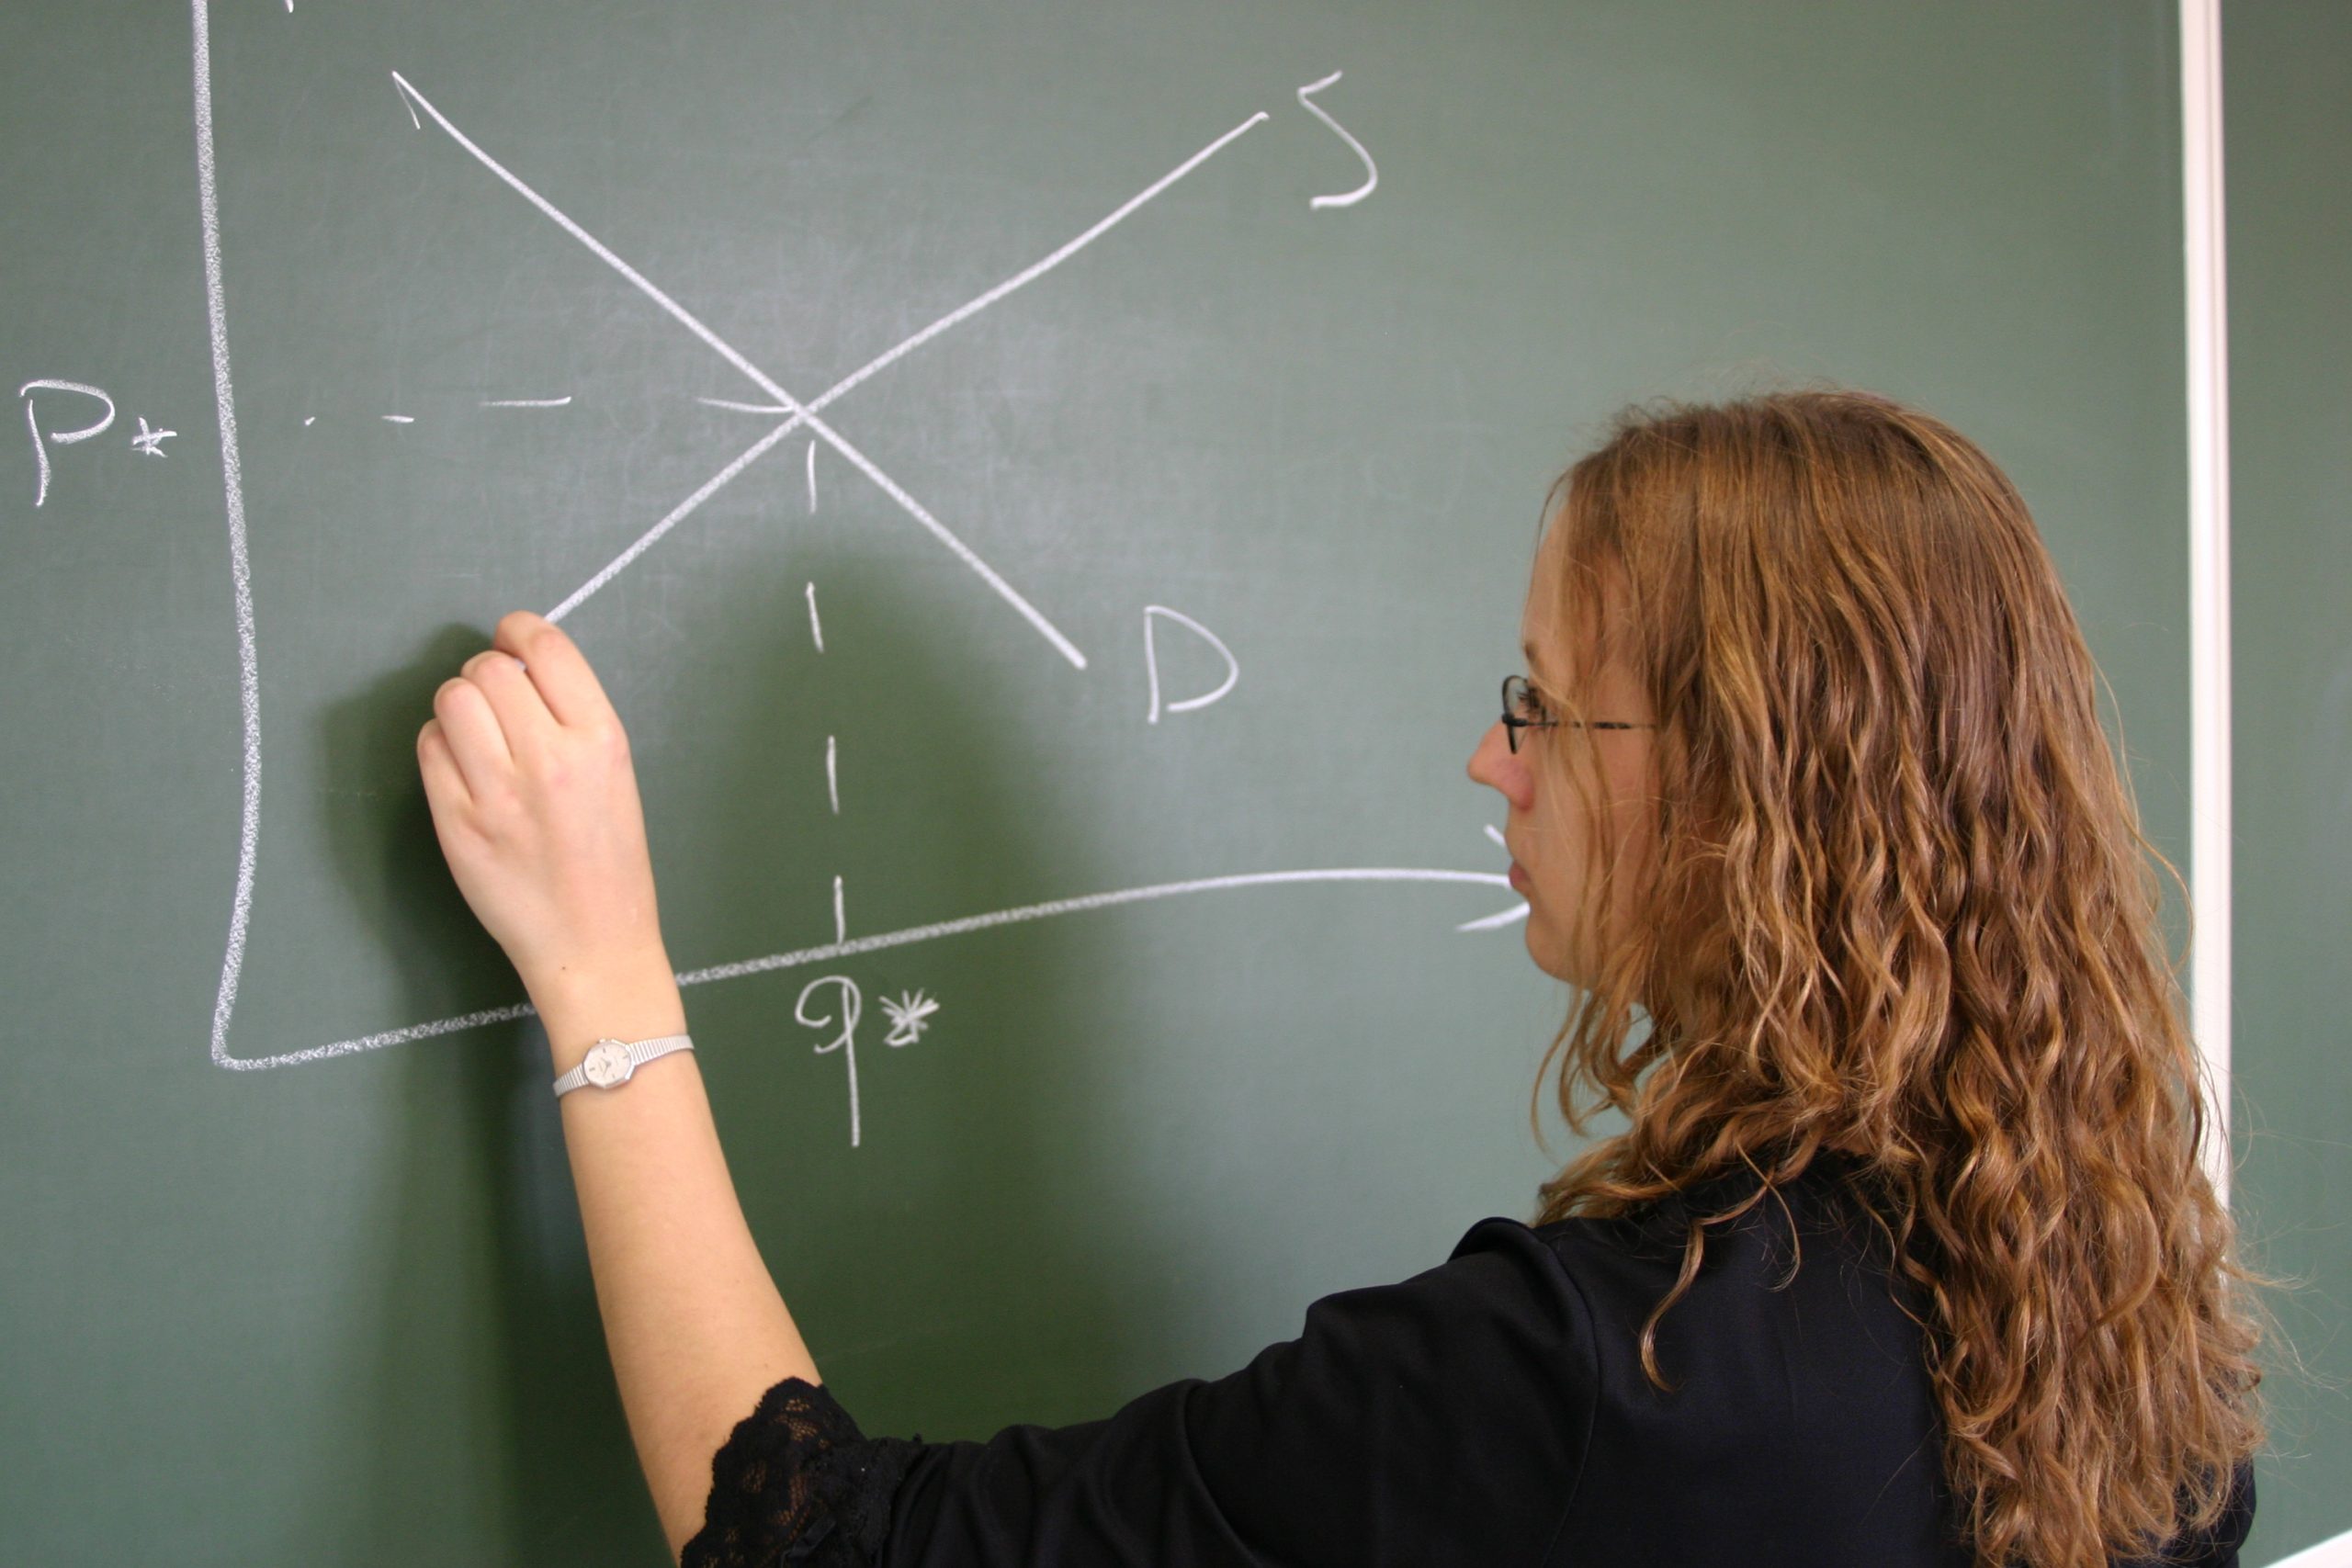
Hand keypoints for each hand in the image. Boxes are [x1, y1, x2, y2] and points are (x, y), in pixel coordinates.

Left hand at [416, 610, 671, 1001]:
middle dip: (488, 673)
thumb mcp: (616, 775)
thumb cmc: (610, 861)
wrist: (593, 942)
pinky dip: (439, 745)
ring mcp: (498, 792)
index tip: (511, 639)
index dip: (519, 630)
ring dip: (458, 705)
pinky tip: (462, 767)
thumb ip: (571, 717)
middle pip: (490, 668)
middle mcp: (550, 759)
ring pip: (451, 699)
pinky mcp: (457, 822)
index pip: (546, 648)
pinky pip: (428, 747)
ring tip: (477, 733)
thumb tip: (515, 665)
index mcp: (601, 740)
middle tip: (497, 703)